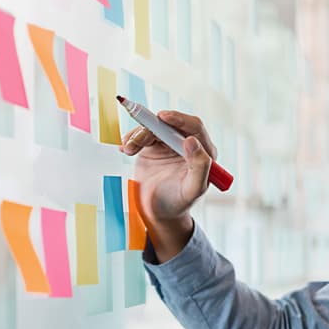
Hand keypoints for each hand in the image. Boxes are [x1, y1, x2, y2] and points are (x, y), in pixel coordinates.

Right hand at [119, 111, 217, 261]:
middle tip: (136, 138)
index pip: (194, 127)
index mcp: (203, 151)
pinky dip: (131, 138)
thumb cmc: (178, 203)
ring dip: (138, 135)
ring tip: (128, 149)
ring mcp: (169, 143)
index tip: (162, 117)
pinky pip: (142, 134)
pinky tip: (124, 148)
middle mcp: (187, 144)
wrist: (157, 212)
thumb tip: (192, 140)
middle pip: (170, 124)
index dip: (179, 119)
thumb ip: (199, 167)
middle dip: (152, 127)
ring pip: (154, 128)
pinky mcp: (153, 146)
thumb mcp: (192, 190)